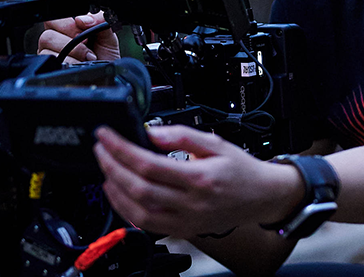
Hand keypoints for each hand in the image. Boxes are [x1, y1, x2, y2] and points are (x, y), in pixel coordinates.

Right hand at [37, 13, 119, 62]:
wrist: (108, 78)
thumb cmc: (105, 56)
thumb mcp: (107, 34)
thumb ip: (99, 19)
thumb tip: (81, 18)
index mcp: (65, 29)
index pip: (54, 18)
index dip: (68, 23)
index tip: (85, 28)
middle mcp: (53, 42)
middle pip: (48, 32)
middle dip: (72, 37)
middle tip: (88, 44)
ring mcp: (49, 55)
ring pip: (47, 43)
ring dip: (73, 50)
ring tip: (88, 56)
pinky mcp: (49, 68)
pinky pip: (51, 59)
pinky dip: (71, 60)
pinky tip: (81, 63)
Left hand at [93, 125, 302, 236]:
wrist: (262, 196)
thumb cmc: (241, 170)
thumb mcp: (216, 143)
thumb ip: (182, 136)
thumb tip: (150, 132)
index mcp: (200, 178)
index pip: (149, 164)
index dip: (122, 149)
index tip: (106, 136)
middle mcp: (191, 203)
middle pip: (139, 188)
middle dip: (112, 167)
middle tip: (101, 150)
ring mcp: (186, 220)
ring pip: (138, 211)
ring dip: (115, 191)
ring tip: (107, 170)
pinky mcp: (182, 230)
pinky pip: (146, 224)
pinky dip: (127, 209)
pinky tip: (120, 193)